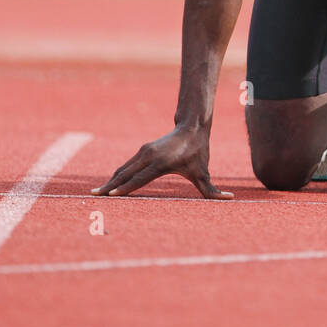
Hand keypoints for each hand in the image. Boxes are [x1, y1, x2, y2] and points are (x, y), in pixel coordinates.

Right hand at [91, 124, 232, 198]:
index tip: (112, 195)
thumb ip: (213, 190)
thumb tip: (230, 199)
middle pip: (125, 173)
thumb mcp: (204, 173)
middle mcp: (149, 156)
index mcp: (162, 163)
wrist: (192, 127)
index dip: (126, 187)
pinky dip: (116, 175)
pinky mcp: (142, 151)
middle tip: (95, 196)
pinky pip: (126, 166)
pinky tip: (109, 185)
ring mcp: (143, 151)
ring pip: (123, 169)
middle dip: (110, 186)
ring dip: (110, 181)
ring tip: (97, 193)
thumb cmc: (198, 153)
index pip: (140, 178)